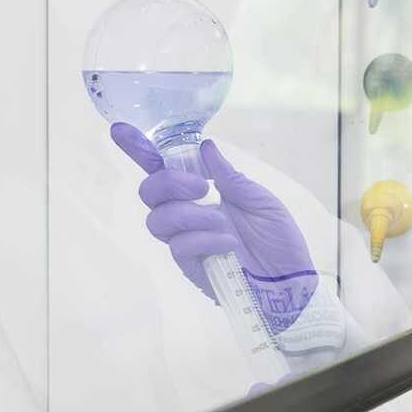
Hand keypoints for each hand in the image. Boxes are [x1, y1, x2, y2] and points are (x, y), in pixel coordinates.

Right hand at [111, 124, 318, 334]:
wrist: (290, 280)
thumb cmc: (277, 238)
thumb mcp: (261, 200)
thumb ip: (231, 177)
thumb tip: (205, 147)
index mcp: (201, 191)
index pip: (162, 168)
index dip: (138, 149)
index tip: (120, 130)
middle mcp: (187, 212)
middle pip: (149, 191)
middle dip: (169, 182)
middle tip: (200, 187)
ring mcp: (186, 239)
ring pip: (158, 219)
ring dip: (189, 214)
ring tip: (221, 221)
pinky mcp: (190, 265)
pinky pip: (178, 246)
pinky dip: (203, 238)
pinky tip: (227, 242)